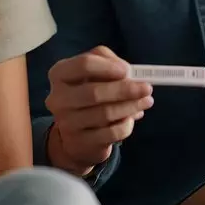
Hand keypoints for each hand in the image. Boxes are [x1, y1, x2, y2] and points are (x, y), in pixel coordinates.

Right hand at [44, 46, 153, 175]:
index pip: (83, 65)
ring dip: (131, 106)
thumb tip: (127, 71)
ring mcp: (66, 123)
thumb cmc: (88, 94)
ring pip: (105, 114)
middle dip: (125, 89)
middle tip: (147, 88)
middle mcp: (58, 98)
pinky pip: (111, 133)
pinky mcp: (80, 143)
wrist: (76, 135)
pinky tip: (131, 119)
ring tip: (146, 102)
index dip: (109, 67)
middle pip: (94, 92)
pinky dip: (127, 125)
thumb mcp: (94, 71)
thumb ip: (108, 61)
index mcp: (60, 74)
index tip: (127, 71)